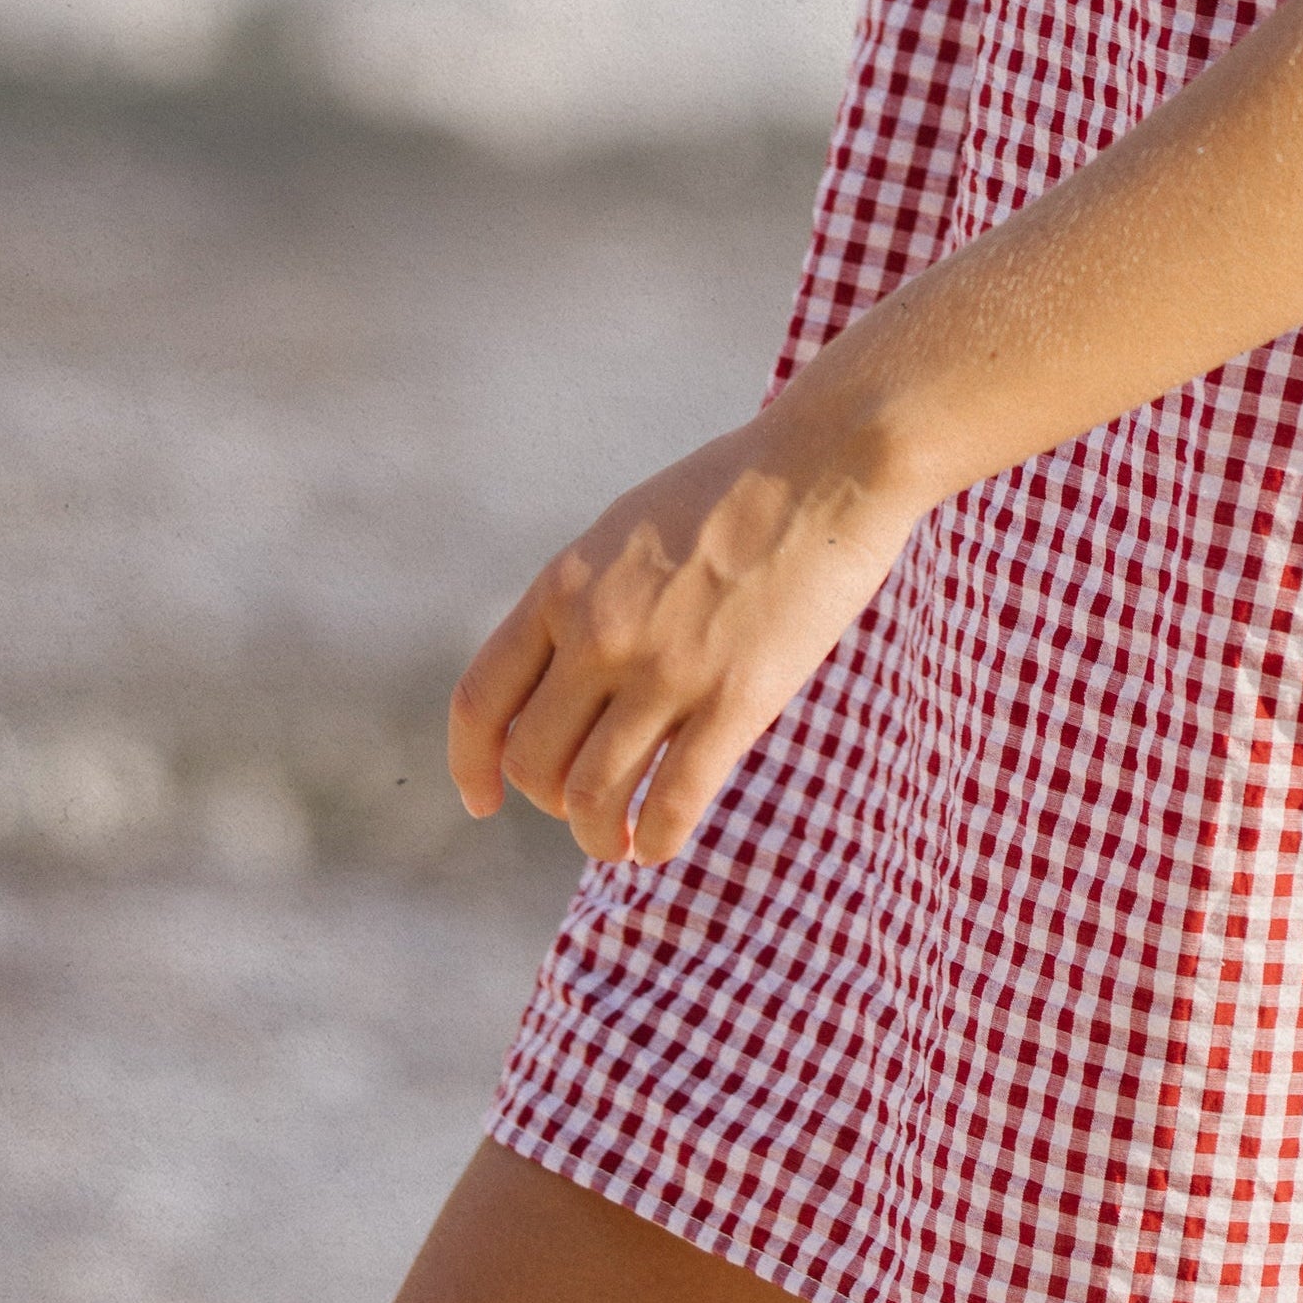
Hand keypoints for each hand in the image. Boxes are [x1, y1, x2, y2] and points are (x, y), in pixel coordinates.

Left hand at [448, 387, 921, 867]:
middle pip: (533, 761)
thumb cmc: (738, 489)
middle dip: (550, 800)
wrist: (831, 461)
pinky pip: (672, 802)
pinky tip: (660, 841)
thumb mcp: (628, 529)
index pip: (480, 701)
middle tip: (585, 806)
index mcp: (565, 585)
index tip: (484, 798)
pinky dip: (656, 840)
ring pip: (592, 797)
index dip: (471, 765)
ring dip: (599, 836)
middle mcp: (601, 632)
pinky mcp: (736, 698)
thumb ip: (586, 599)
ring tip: (620, 841)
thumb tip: (560, 679)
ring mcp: (667, 668)